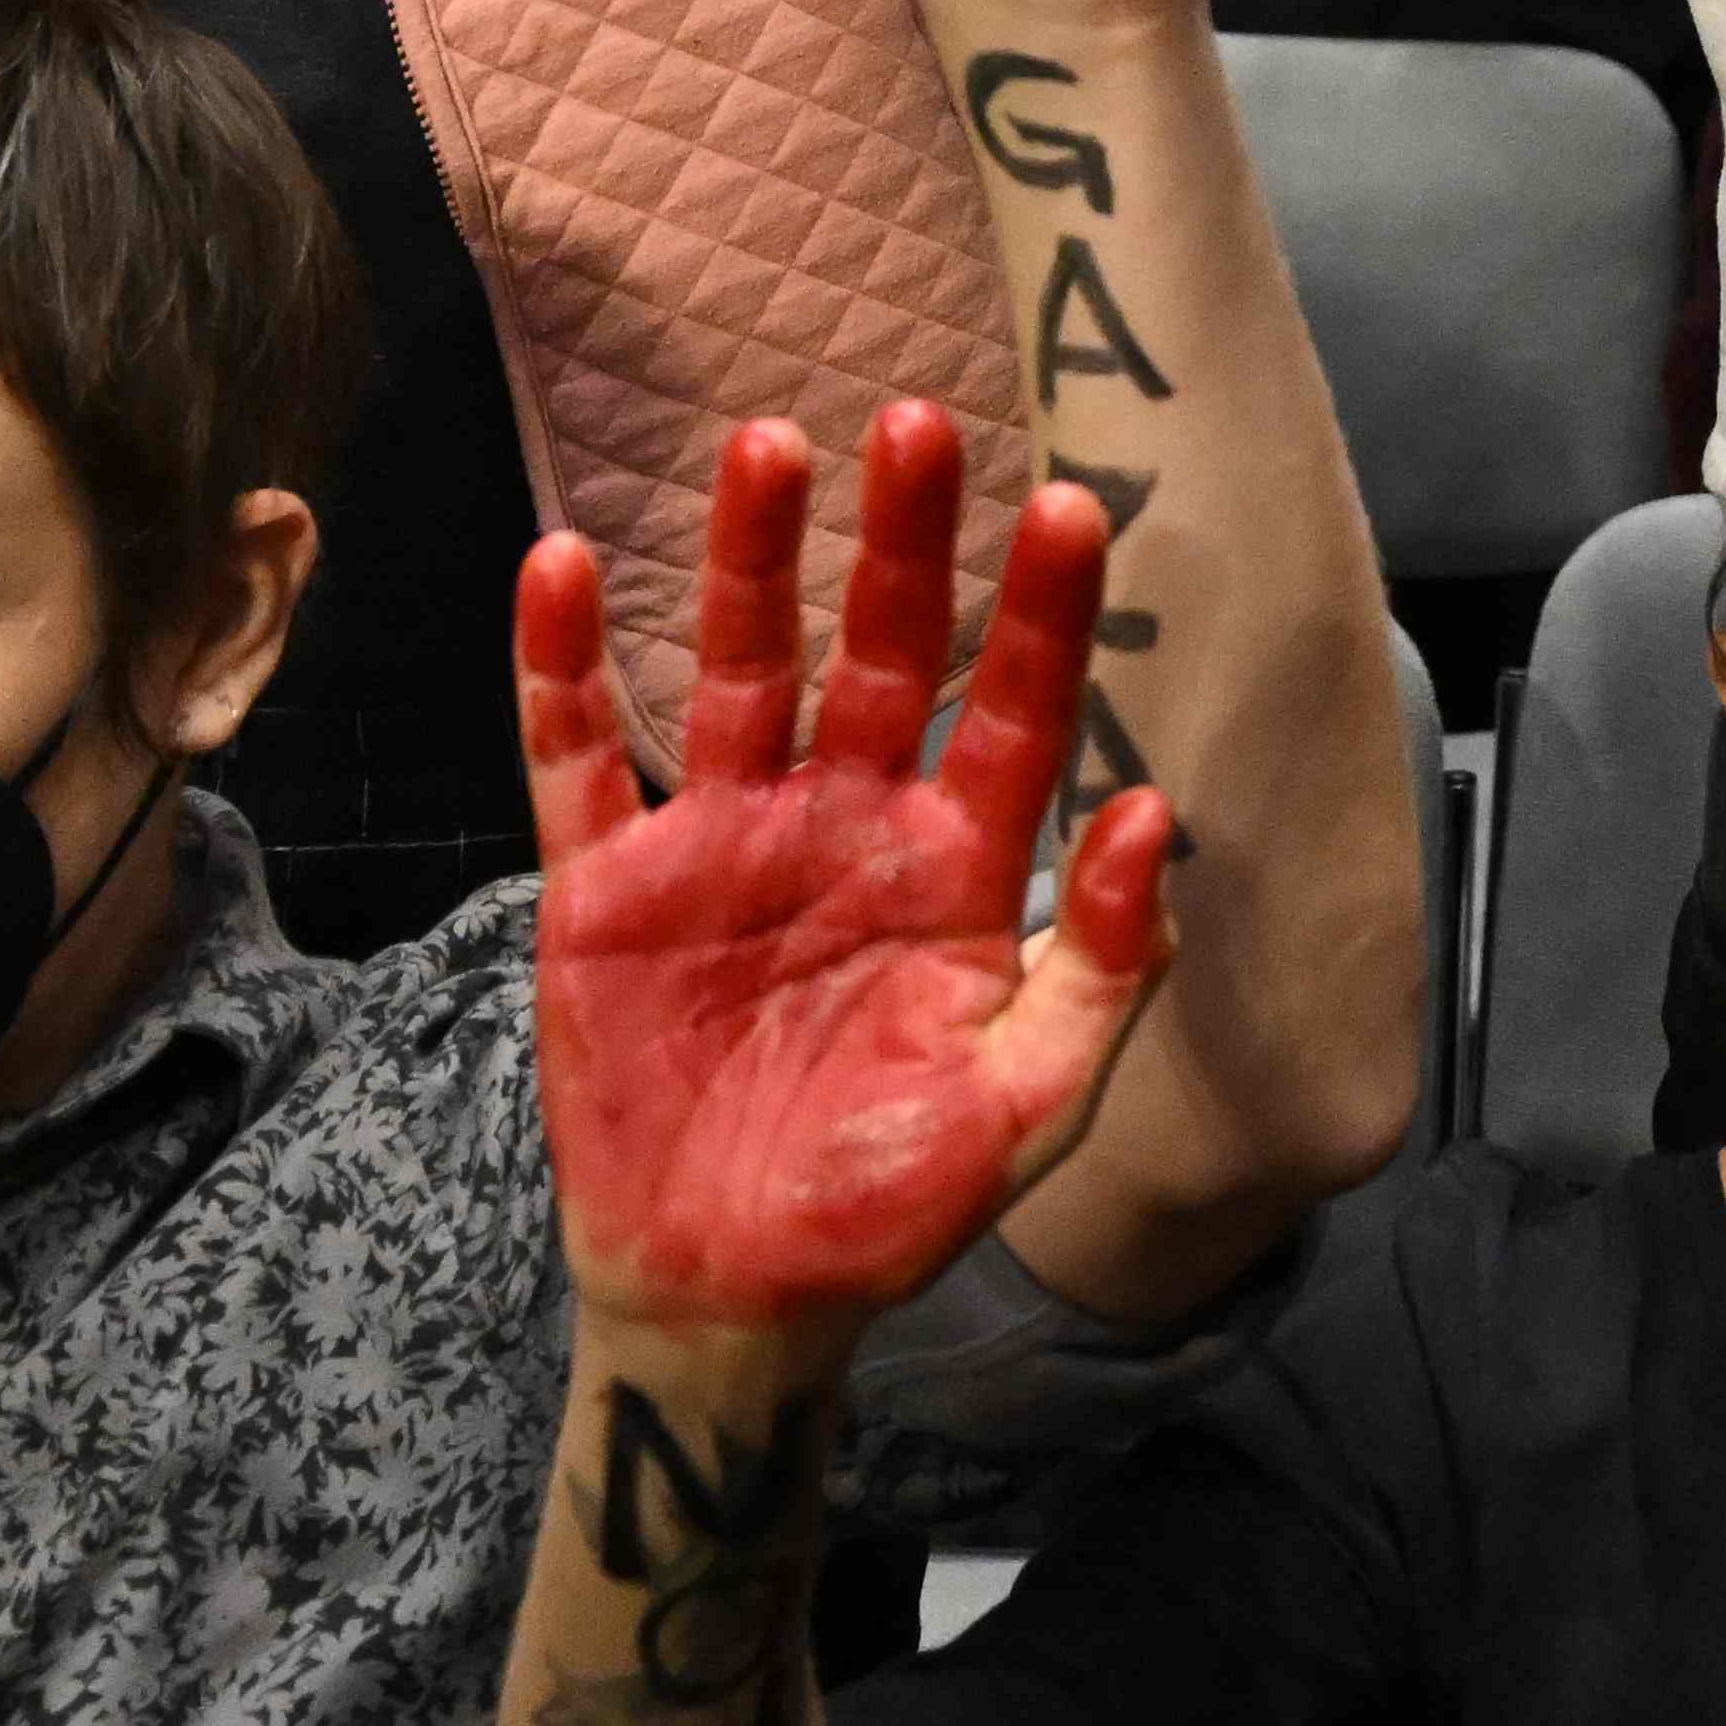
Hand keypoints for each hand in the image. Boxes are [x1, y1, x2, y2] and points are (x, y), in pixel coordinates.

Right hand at [520, 402, 1169, 1343]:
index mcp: (957, 868)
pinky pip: (577, 756)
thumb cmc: (887, 1209)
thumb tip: (1163, 812)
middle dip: (902, 541)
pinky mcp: (604, 888)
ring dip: (751, 561)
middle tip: (916, 422)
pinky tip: (564, 561)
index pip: (1014, 710)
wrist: (732, 1303)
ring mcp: (723, 846)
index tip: (1068, 502)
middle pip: (882, 652)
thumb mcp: (1024, 1109)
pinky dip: (562, 664)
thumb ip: (1101, 969)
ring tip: (765, 445)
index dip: (1040, 614)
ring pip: (739, 670)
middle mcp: (846, 827)